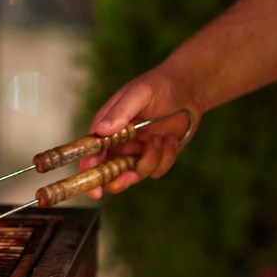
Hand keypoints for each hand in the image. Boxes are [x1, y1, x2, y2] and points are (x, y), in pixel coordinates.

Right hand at [80, 67, 199, 197]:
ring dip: (151, 159)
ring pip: (135, 174)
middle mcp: (117, 144)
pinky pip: (156, 171)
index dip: (89, 175)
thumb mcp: (139, 94)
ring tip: (161, 138)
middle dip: (119, 179)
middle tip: (131, 174)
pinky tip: (170, 139)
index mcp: (106, 128)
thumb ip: (120, 112)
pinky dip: (166, 158)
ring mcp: (136, 152)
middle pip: (108, 174)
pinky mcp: (155, 157)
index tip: (95, 191)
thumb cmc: (158, 85)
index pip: (90, 155)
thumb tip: (101, 130)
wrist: (188, 90)